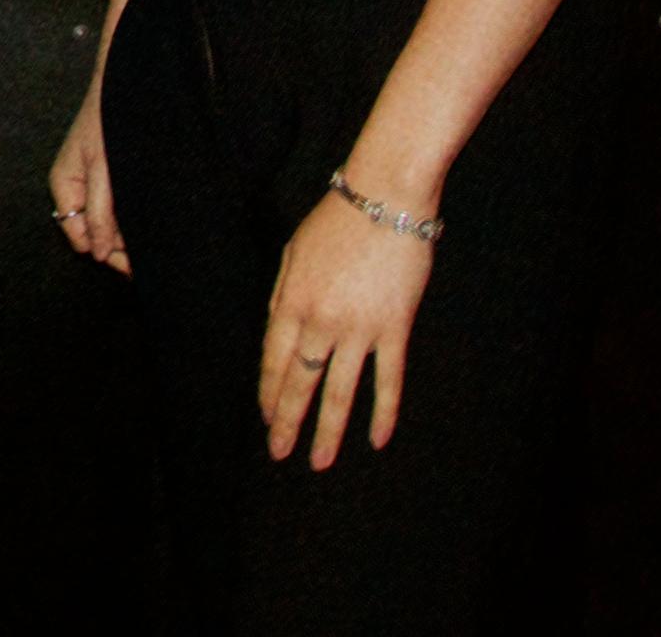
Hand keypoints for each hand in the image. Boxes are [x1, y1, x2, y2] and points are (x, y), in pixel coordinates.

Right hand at [47, 89, 129, 271]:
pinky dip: (130, 219)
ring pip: (107, 224)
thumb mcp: (102, 170)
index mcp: (64, 187)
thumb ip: (99, 211)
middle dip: (117, 247)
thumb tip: (99, 252)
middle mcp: (76, 190)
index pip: (78, 236)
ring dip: (126, 234)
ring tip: (150, 241)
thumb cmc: (107, 119)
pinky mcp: (111, 181)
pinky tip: (146, 223)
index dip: (104, 251)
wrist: (126, 88)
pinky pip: (117, 210)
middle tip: (143, 260)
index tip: (130, 263)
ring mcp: (93, 186)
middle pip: (92, 234)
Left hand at [259, 187, 437, 468]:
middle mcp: (321, 321)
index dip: (269, 392)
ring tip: (320, 461)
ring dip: (329, 429)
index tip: (266, 418)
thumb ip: (283, 295)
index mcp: (292, 300)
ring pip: (341, 390)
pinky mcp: (394, 327)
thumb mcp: (294, 253)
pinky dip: (383, 411)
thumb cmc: (336, 221)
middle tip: (280, 453)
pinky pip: (388, 378)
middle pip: (301, 381)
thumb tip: (277, 330)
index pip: (274, 359)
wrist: (385, 198)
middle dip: (288, 420)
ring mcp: (359, 328)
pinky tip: (376, 438)